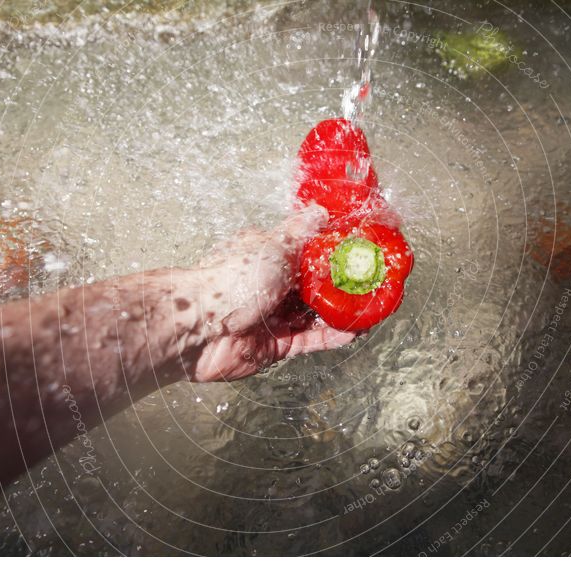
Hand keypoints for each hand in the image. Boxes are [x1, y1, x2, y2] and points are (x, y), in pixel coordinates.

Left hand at [188, 205, 357, 381]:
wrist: (199, 329)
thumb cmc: (231, 279)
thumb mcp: (273, 246)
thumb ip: (301, 233)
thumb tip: (319, 210)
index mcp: (267, 255)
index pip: (305, 251)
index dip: (332, 252)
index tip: (358, 252)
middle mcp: (271, 285)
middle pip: (313, 285)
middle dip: (341, 285)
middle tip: (370, 283)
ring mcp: (273, 316)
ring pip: (314, 314)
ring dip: (341, 312)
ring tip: (370, 308)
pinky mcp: (276, 345)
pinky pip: (310, 339)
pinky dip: (332, 336)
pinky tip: (354, 330)